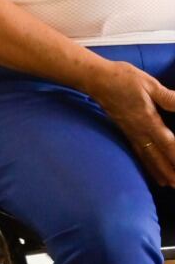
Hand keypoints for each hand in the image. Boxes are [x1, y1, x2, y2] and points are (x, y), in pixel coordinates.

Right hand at [87, 59, 174, 185]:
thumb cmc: (122, 78)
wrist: (95, 78)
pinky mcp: (126, 131)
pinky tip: (151, 170)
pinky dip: (147, 164)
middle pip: (158, 156)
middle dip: (170, 172)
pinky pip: (138, 152)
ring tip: (169, 185)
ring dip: (160, 172)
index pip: (168, 144)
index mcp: (148, 120)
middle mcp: (140, 131)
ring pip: (148, 157)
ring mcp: (132, 132)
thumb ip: (168, 97)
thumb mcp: (149, 84)